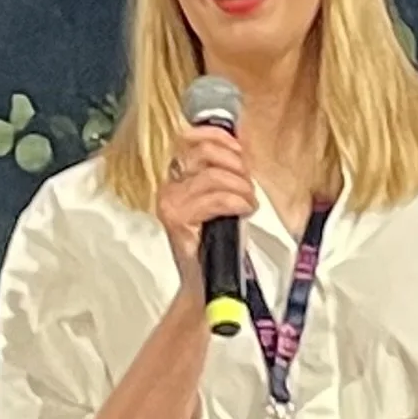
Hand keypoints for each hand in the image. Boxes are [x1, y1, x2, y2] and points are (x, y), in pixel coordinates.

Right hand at [157, 124, 257, 291]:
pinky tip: (244, 210)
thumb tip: (241, 144)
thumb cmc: (217, 242)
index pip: (194, 138)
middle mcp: (169, 185)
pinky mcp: (177, 218)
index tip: (240, 148)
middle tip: (248, 188)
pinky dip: (237, 202)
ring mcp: (170, 201)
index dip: (221, 137)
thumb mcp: (223, 197)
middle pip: (205, 151)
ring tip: (248, 203)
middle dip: (236, 166)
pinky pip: (216, 198)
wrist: (208, 281)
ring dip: (240, 188)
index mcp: (177, 176)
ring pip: (214, 175)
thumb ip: (226, 170)